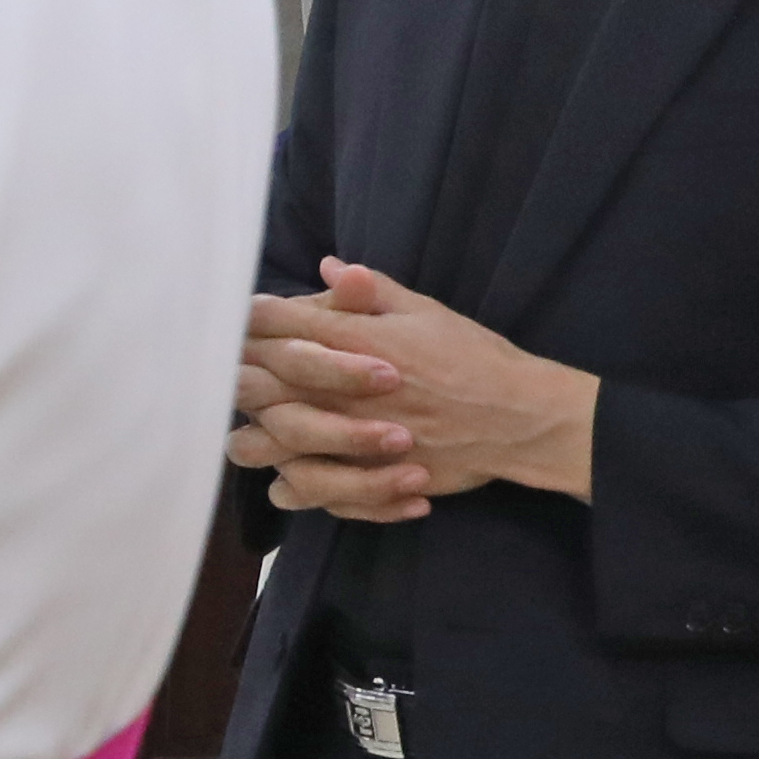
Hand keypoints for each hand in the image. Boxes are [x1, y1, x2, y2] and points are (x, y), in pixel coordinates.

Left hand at [233, 260, 598, 520]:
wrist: (517, 419)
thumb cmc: (473, 360)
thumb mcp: (424, 313)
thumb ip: (371, 293)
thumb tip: (330, 266)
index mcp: (348, 341)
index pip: (267, 321)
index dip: (248, 319)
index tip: (252, 322)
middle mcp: (334, 391)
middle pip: (247, 383)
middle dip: (240, 376)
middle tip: (250, 376)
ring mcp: (339, 441)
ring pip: (256, 445)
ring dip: (257, 435)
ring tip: (273, 428)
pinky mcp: (355, 481)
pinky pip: (295, 492)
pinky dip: (294, 486)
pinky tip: (304, 472)